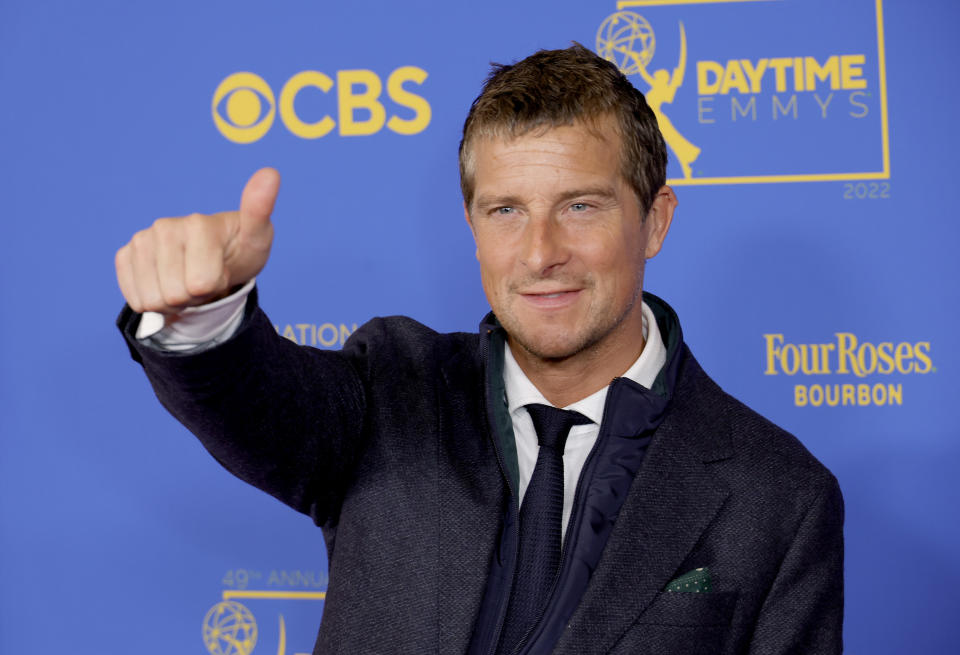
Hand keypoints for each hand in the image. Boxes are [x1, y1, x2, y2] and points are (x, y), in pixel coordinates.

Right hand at [115, 168, 279, 313]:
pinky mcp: (126, 255)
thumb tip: (271, 173)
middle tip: (206, 277)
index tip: (222, 268)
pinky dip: (154, 301)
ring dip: (174, 301)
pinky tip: (167, 282)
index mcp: (197, 224)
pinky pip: (135, 298)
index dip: (215, 286)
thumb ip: (260, 209)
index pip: (201, 285)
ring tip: (189, 279)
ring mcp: (142, 240)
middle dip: (194, 296)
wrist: (219, 256)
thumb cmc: (240, 248)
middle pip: (176, 295)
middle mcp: (165, 227)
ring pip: (153, 300)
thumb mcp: (258, 236)